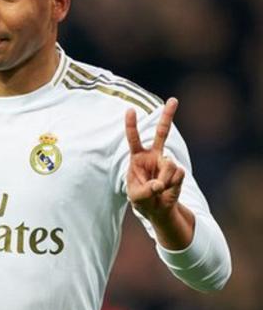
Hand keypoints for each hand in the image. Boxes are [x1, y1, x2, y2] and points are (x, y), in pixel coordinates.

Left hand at [124, 97, 184, 221]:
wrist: (157, 209)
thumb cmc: (141, 199)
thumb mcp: (136, 197)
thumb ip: (146, 190)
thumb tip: (160, 184)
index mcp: (138, 157)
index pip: (134, 138)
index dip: (132, 125)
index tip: (130, 109)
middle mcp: (153, 155)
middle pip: (162, 132)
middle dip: (168, 116)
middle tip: (173, 99)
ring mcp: (167, 162)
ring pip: (169, 164)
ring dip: (164, 180)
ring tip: (158, 189)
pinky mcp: (178, 171)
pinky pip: (177, 175)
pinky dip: (172, 185)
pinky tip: (168, 189)